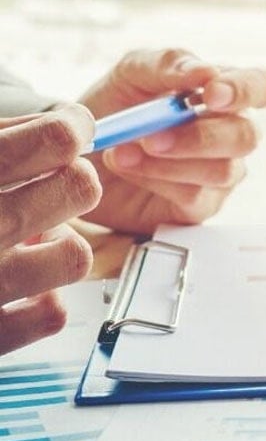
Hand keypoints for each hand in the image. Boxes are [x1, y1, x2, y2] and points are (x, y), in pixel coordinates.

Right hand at [0, 106, 101, 353]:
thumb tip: (67, 127)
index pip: (53, 139)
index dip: (70, 129)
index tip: (68, 130)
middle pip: (78, 189)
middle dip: (71, 179)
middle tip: (49, 181)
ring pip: (75, 255)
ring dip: (60, 241)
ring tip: (26, 235)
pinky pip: (51, 313)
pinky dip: (41, 296)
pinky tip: (11, 279)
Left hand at [78, 48, 265, 233]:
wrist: (77, 151)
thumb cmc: (115, 107)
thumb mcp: (131, 73)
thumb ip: (167, 64)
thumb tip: (205, 72)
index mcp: (223, 94)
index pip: (261, 86)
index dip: (246, 90)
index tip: (211, 94)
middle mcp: (230, 133)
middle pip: (247, 136)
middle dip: (199, 136)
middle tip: (151, 136)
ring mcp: (220, 172)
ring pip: (223, 170)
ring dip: (171, 161)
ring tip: (122, 152)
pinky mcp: (200, 205)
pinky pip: (194, 196)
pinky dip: (156, 179)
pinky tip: (127, 167)